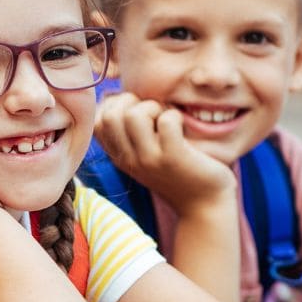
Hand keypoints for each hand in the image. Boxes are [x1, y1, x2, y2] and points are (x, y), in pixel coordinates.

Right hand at [95, 92, 235, 213]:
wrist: (204, 206)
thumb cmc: (178, 172)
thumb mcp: (144, 153)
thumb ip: (128, 131)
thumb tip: (111, 95)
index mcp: (120, 157)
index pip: (96, 122)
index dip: (114, 106)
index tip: (136, 112)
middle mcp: (129, 160)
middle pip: (109, 115)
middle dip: (132, 102)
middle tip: (153, 114)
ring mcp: (149, 160)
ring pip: (133, 115)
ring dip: (152, 107)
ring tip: (166, 120)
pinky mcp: (173, 158)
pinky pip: (167, 121)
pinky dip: (175, 116)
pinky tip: (182, 127)